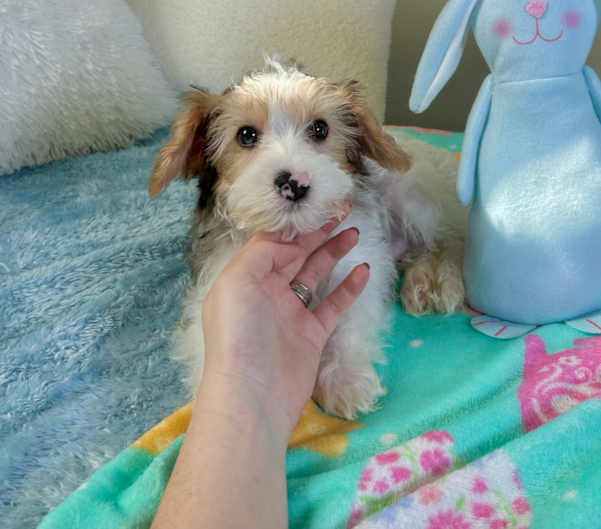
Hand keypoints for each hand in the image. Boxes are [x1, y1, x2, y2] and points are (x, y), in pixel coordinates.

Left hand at [198, 205, 369, 431]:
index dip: (295, 225)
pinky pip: (333, 305)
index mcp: (245, 279)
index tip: (317, 206)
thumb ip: (261, 251)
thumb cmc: (239, 333)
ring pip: (315, 275)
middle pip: (295, 255)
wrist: (253, 393)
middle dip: (317, 232)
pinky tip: (363, 269)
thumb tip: (285, 239)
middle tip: (342, 210)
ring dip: (333, 252)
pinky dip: (349, 287)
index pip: (271, 243)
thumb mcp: (237, 280)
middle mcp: (266, 293)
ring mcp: (290, 315)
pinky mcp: (311, 336)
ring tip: (354, 232)